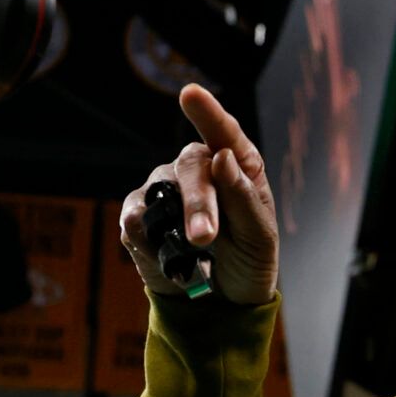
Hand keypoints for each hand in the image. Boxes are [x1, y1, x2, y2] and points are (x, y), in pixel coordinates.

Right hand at [119, 85, 278, 306]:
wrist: (222, 303)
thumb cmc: (248, 259)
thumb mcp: (259, 236)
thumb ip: (243, 198)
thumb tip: (222, 158)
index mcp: (236, 167)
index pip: (223, 133)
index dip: (208, 113)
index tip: (191, 94)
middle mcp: (198, 170)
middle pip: (190, 166)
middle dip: (198, 202)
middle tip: (204, 237)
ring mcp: (165, 190)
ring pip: (160, 191)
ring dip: (176, 224)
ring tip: (196, 254)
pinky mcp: (140, 218)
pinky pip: (136, 221)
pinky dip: (154, 245)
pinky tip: (173, 261)